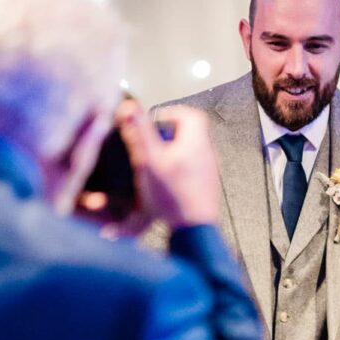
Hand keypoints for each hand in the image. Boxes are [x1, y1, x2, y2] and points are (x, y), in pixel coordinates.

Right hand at [119, 102, 220, 230]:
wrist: (194, 229)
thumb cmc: (175, 199)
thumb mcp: (149, 160)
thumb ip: (139, 133)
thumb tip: (130, 110)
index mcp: (197, 142)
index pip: (191, 115)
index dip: (171, 113)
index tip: (157, 120)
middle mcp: (208, 155)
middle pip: (191, 133)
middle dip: (170, 134)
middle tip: (154, 141)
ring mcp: (209, 172)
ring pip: (192, 152)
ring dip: (174, 152)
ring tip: (157, 162)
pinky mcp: (207, 188)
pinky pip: (194, 171)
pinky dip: (179, 170)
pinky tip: (166, 182)